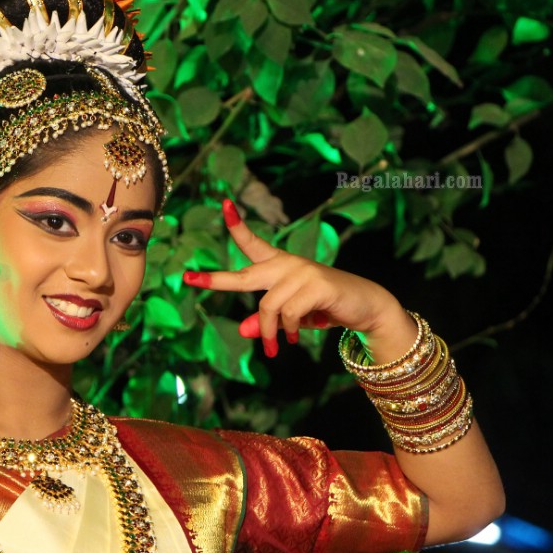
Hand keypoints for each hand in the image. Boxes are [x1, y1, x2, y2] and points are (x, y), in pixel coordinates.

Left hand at [182, 199, 405, 356]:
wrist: (364, 307)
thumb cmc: (323, 308)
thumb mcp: (290, 316)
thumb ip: (266, 321)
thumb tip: (243, 330)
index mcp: (279, 265)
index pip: (254, 243)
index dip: (237, 225)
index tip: (224, 204)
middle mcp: (287, 264)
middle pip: (245, 275)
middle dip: (216, 279)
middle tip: (188, 279)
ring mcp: (301, 273)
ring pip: (268, 307)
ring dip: (269, 333)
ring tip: (274, 347)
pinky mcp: (316, 285)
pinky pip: (288, 313)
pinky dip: (287, 330)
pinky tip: (293, 337)